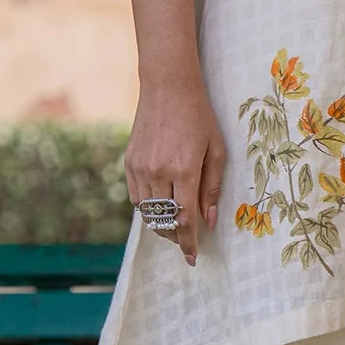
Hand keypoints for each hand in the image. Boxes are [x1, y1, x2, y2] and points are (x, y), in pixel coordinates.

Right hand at [126, 77, 225, 265]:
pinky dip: (147, 208)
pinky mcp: (129, 162)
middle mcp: (158, 172)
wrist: (167, 87)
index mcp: (184, 170)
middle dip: (176, 238)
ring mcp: (140, 167)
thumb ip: (212, 188)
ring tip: (174, 227)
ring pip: (147, 212)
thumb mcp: (216, 150)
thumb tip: (209, 221)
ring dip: (161, 225)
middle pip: (163, 221)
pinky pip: (136, 197)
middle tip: (186, 243)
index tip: (193, 258)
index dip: (189, 243)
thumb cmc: (199, 116)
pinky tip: (159, 207)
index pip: (184, 219)